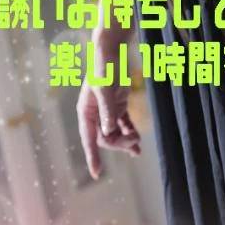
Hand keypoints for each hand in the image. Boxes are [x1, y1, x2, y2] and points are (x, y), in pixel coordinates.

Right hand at [76, 31, 140, 179]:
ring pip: (114, 132)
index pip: (89, 138)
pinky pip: (122, 123)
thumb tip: (108, 133)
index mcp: (86, 111)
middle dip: (119, 143)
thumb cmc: (105, 67)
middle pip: (105, 137)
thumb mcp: (106, 89)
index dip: (93, 156)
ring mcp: (106, 109)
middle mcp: (94, 113)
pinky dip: (129, 131)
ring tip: (138, 149)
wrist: (112, 50)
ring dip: (126, 141)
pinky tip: (137, 139)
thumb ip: (107, 111)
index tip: (97, 173)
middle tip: (136, 141)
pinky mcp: (116, 104)